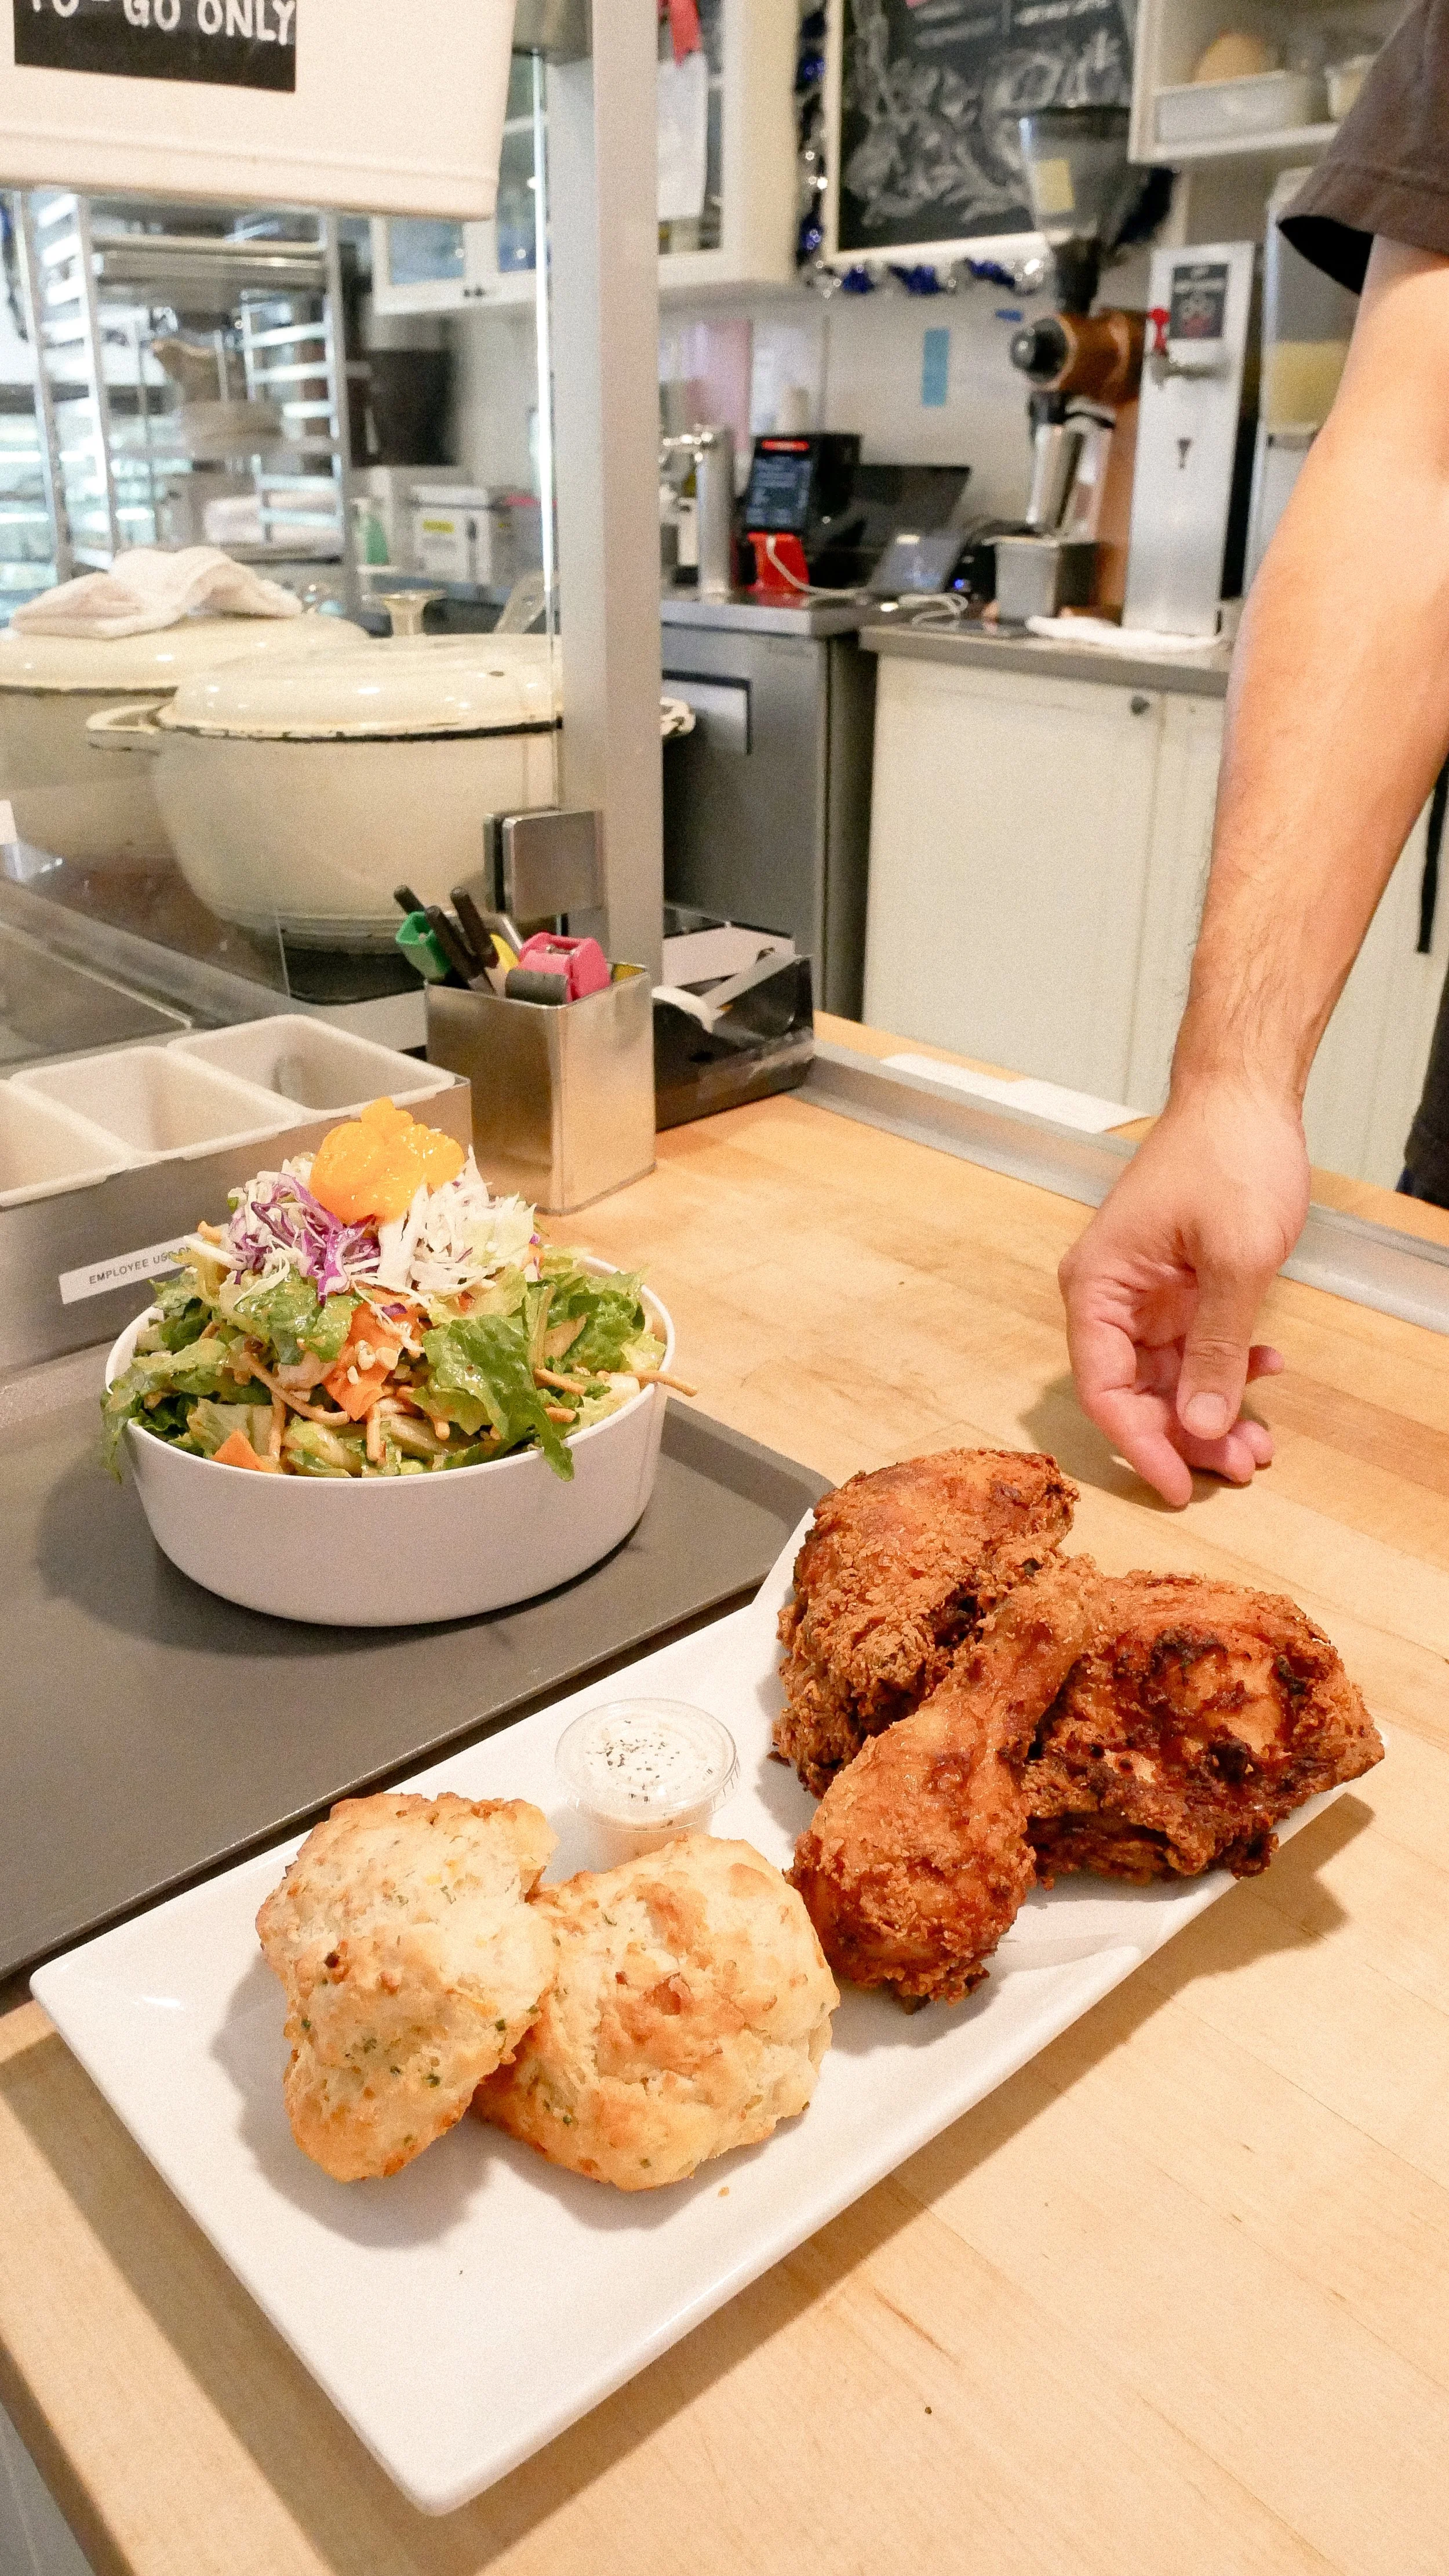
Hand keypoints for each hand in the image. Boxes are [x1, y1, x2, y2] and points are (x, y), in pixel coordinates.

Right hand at [1058, 1082, 1310, 1506]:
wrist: (1245, 1094)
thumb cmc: (1227, 1155)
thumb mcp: (1234, 1261)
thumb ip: (1216, 1349)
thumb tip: (1200, 1425)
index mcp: (1097, 1287)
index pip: (1103, 1390)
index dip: (1140, 1445)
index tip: (1178, 1489)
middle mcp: (1109, 1297)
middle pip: (1137, 1394)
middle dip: (1189, 1436)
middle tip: (1243, 1467)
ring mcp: (1143, 1295)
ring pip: (1170, 1379)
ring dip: (1215, 1411)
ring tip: (1261, 1440)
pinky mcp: (1176, 1288)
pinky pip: (1194, 1349)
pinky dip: (1230, 1368)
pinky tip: (1268, 1368)